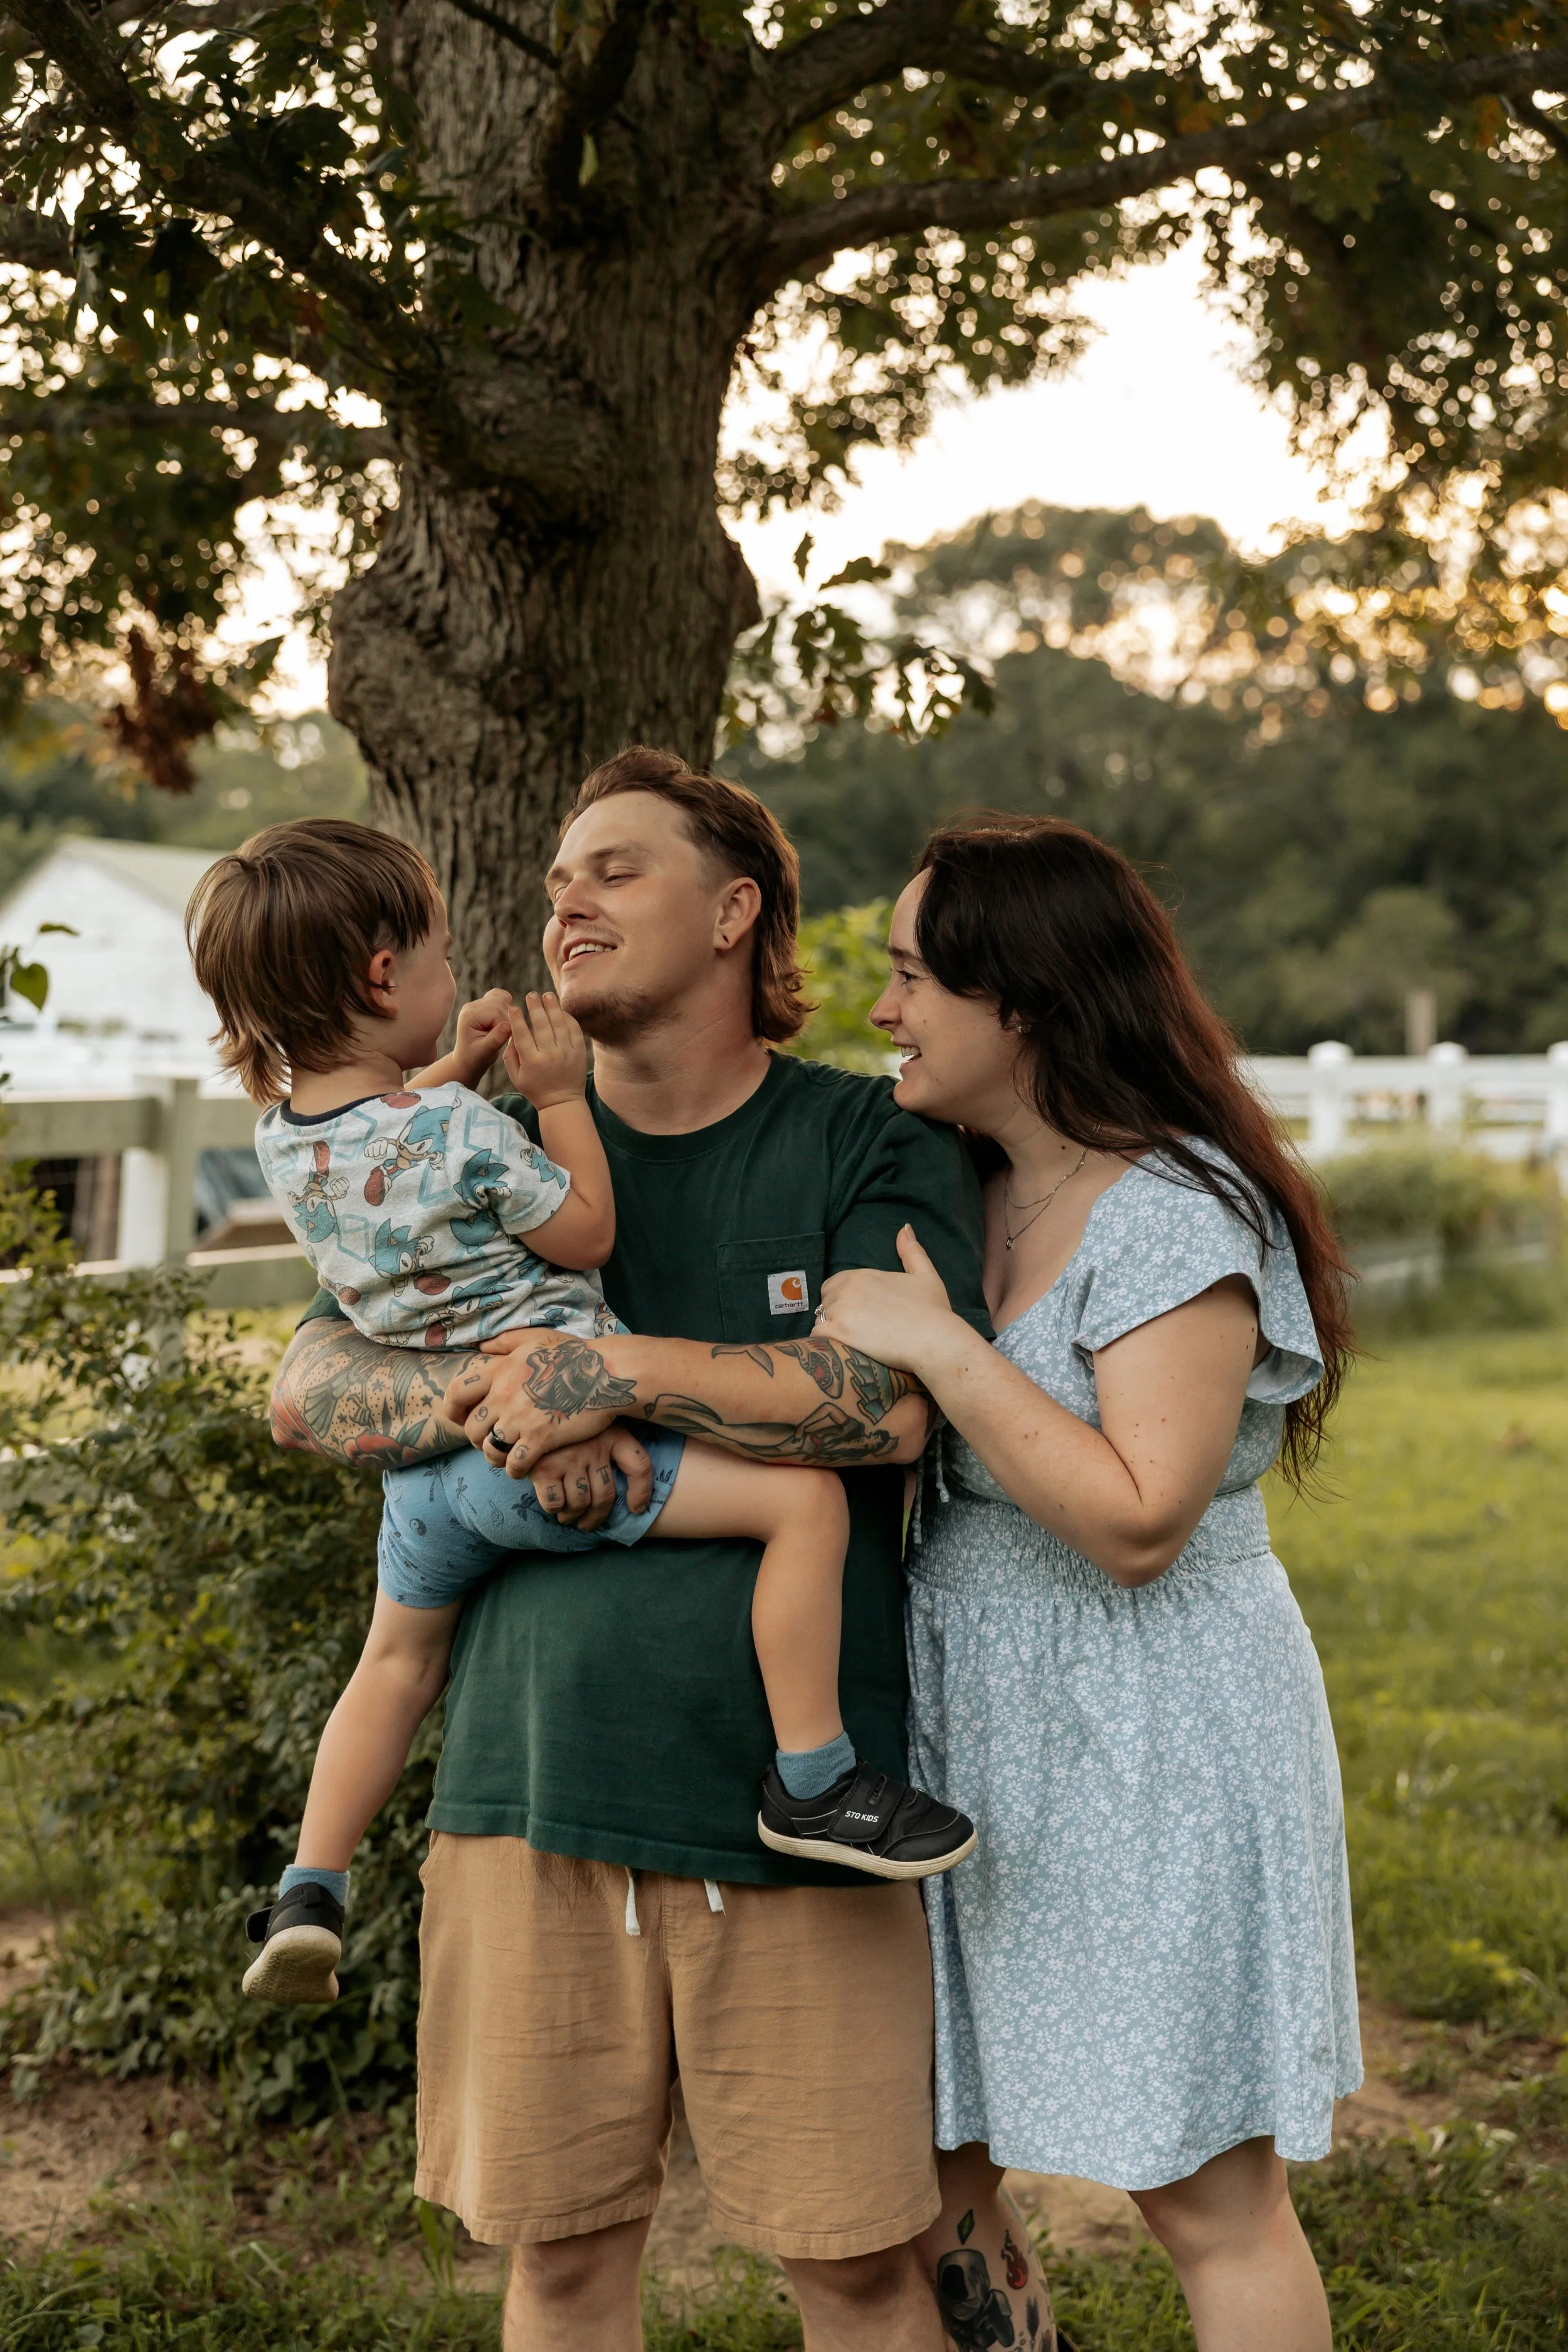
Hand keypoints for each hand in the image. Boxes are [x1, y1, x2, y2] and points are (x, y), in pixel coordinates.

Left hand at [441, 1329, 625, 1478]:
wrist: (604, 1372)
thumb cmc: (573, 1354)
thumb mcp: (534, 1338)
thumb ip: (504, 1342)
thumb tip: (482, 1346)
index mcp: (499, 1370)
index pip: (456, 1393)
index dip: (453, 1411)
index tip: (461, 1418)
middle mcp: (503, 1395)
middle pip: (471, 1429)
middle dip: (478, 1439)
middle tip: (492, 1441)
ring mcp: (520, 1418)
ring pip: (489, 1450)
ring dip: (495, 1457)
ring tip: (507, 1457)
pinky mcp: (540, 1438)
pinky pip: (514, 1464)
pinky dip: (515, 1470)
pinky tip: (524, 1468)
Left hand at [450, 988, 515, 1085]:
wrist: (467, 1060)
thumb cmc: (475, 1058)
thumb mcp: (485, 1052)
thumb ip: (496, 1038)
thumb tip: (508, 1025)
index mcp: (469, 1016)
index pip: (496, 1012)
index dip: (505, 1025)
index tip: (504, 1040)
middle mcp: (472, 1006)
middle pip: (501, 1003)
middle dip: (508, 1020)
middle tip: (504, 1037)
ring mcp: (478, 1003)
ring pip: (503, 998)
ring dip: (508, 1014)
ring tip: (502, 1030)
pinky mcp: (485, 1004)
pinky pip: (501, 996)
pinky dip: (507, 1007)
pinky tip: (503, 1021)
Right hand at [503, 991, 587, 1108]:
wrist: (562, 1102)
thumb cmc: (535, 1089)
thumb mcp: (516, 1076)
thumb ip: (510, 1055)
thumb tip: (511, 1032)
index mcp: (531, 1061)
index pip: (522, 1035)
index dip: (517, 1019)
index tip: (513, 1007)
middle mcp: (549, 1055)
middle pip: (541, 1025)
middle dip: (535, 1007)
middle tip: (531, 994)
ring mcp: (566, 1053)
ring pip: (558, 1024)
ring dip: (552, 1007)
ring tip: (547, 995)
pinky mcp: (579, 1052)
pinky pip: (574, 1030)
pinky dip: (568, 1018)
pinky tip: (561, 1010)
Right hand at [530, 1425, 652, 1527]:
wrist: (525, 1409)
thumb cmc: (563, 1421)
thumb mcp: (593, 1423)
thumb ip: (610, 1445)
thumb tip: (628, 1491)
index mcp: (612, 1433)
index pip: (640, 1465)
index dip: (642, 1492)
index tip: (636, 1509)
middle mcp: (594, 1446)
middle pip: (606, 1496)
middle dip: (596, 1517)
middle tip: (587, 1522)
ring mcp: (569, 1458)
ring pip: (580, 1503)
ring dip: (573, 1516)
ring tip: (567, 1516)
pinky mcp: (544, 1468)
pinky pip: (555, 1502)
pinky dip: (555, 1508)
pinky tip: (552, 1503)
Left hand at [814, 1225, 960, 1376]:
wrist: (934, 1341)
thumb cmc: (933, 1311)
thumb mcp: (926, 1275)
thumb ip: (912, 1251)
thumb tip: (904, 1228)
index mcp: (863, 1275)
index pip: (834, 1284)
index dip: (843, 1300)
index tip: (858, 1316)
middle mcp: (848, 1288)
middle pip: (825, 1301)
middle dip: (834, 1314)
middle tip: (855, 1331)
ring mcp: (842, 1310)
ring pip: (820, 1319)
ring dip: (831, 1331)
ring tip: (850, 1343)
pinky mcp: (839, 1332)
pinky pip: (817, 1336)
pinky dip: (826, 1343)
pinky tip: (842, 1350)